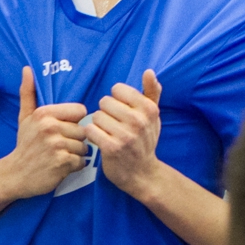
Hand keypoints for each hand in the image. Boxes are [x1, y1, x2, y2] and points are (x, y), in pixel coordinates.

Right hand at [0, 66, 88, 199]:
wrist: (14, 175)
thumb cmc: (24, 145)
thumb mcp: (24, 117)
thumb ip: (28, 93)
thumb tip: (27, 69)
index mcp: (44, 114)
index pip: (80, 111)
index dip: (74, 122)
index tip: (62, 130)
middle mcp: (51, 128)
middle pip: (83, 130)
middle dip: (74, 140)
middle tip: (58, 147)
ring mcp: (57, 146)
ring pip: (84, 147)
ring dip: (75, 154)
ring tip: (59, 156)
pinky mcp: (62, 163)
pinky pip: (81, 162)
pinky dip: (74, 166)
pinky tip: (61, 166)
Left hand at [85, 69, 163, 199]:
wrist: (142, 173)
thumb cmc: (145, 141)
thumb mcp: (153, 116)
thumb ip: (152, 92)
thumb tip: (149, 71)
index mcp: (148, 109)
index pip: (117, 89)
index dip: (116, 100)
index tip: (122, 113)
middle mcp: (138, 121)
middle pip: (105, 102)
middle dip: (106, 113)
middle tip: (114, 126)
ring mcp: (125, 135)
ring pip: (96, 116)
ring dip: (98, 125)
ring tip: (108, 134)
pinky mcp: (111, 148)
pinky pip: (90, 130)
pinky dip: (92, 135)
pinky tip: (100, 141)